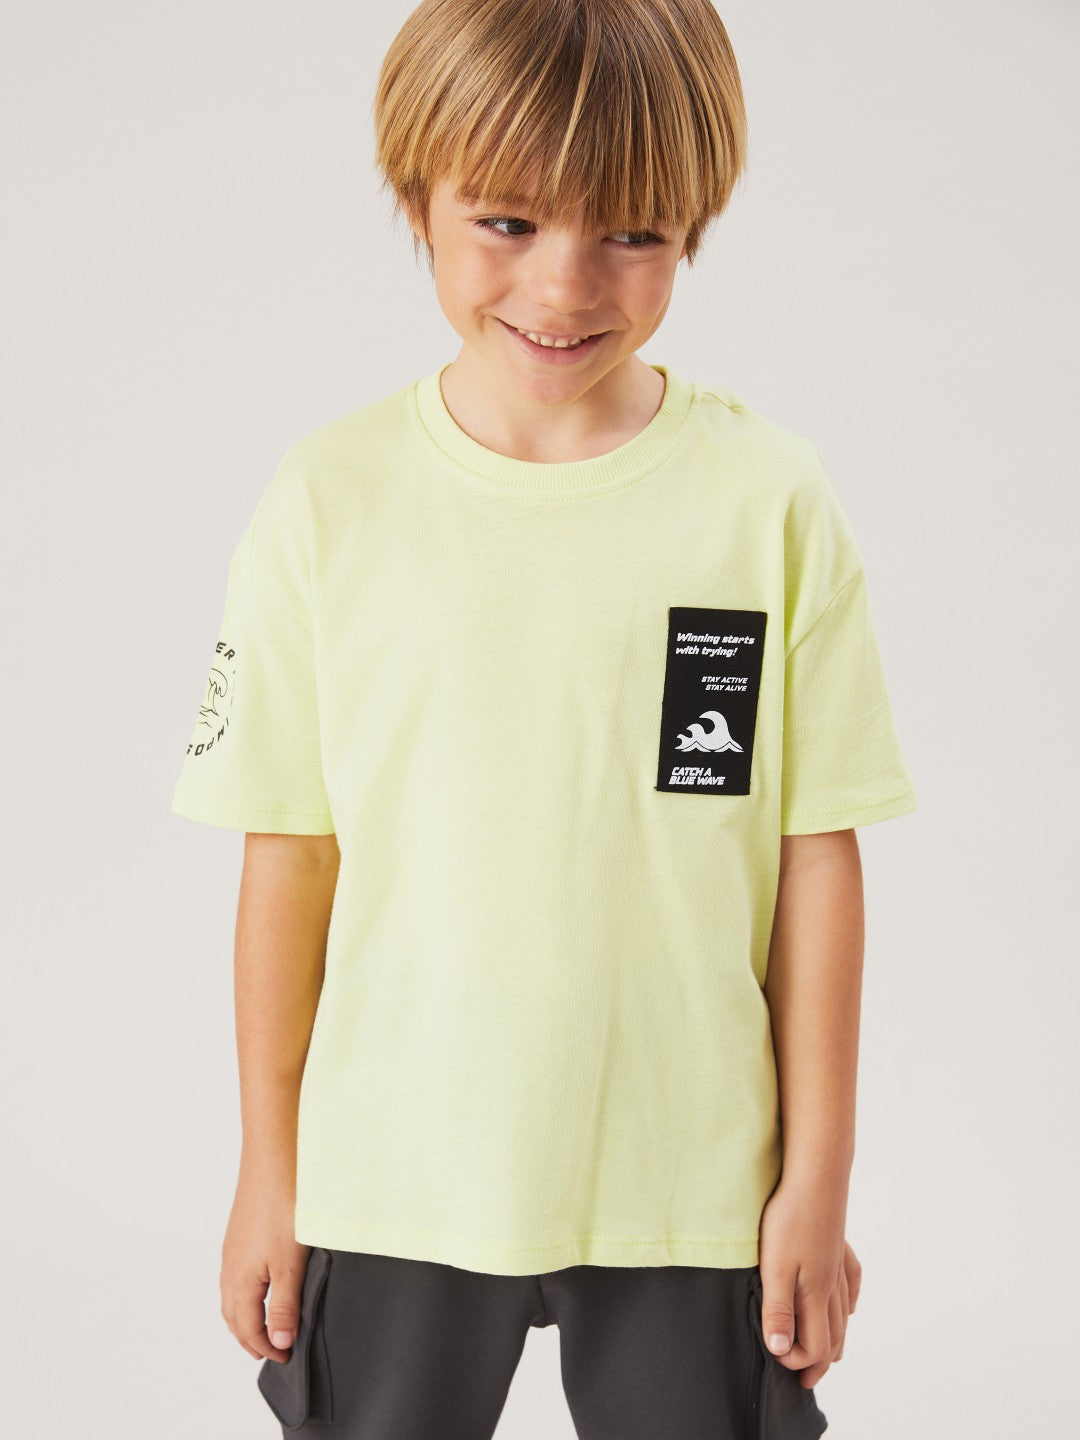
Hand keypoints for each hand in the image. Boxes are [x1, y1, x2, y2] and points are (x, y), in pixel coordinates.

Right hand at [220, 1167, 310, 1363]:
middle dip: (251, 1339)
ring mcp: (232, 1250)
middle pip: (234, 1317)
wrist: (274, 1160)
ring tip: (266, 1326)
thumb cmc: (283, 1209)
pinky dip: (246, 1294)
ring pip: (233, 1297)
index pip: (248, 1329)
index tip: (287, 1359)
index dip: (266, 1348)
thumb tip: (279, 1342)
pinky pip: (236, 1276)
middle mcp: (230, 1268)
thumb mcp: (290, 1264)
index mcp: (241, 1282)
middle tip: (272, 1351)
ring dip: (246, 1317)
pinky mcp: (240, 1234)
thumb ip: (285, 1305)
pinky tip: (262, 1286)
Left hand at [757, 1183, 861, 1388]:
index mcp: (815, 1295)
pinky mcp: (838, 1245)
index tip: (775, 1358)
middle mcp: (832, 1285)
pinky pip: (851, 1282)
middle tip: (803, 1378)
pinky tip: (849, 1306)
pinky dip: (850, 1302)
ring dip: (835, 1338)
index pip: (815, 1346)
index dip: (796, 1361)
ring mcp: (838, 1265)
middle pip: (833, 1336)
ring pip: (843, 1313)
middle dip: (818, 1361)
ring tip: (826, 1355)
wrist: (816, 1176)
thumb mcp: (774, 1268)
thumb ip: (778, 1310)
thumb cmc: (789, 1220)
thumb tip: (782, 1351)